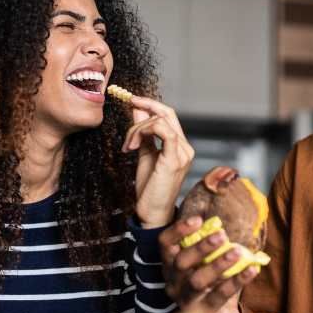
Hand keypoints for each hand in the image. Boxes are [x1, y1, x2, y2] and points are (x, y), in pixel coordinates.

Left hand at [120, 96, 193, 227]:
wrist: (152, 212)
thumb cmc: (149, 187)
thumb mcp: (144, 153)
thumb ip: (143, 133)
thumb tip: (137, 110)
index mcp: (179, 146)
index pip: (169, 115)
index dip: (151, 103)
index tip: (132, 99)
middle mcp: (185, 147)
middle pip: (167, 113)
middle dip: (144, 107)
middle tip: (127, 106)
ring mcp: (183, 153)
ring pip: (161, 121)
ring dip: (138, 128)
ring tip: (128, 145)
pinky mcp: (175, 160)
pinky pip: (164, 132)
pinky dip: (145, 131)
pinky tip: (134, 145)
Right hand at [159, 216, 260, 312]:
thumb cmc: (212, 282)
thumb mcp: (206, 262)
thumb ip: (209, 247)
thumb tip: (219, 227)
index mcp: (170, 265)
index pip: (165, 244)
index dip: (179, 231)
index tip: (199, 220)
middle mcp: (172, 282)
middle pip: (180, 262)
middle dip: (201, 247)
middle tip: (222, 234)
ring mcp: (185, 300)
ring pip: (197, 281)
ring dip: (218, 265)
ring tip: (237, 252)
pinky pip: (218, 297)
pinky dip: (235, 282)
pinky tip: (251, 270)